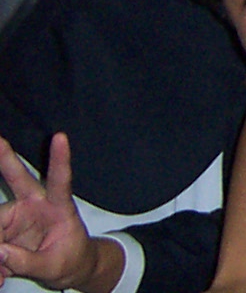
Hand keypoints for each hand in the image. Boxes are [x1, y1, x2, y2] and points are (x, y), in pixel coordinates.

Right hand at [0, 133, 121, 292]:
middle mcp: (36, 204)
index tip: (61, 137)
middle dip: (5, 158)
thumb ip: (27, 261)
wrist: (69, 267)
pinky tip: (1, 277)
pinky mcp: (5, 227)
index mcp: (59, 206)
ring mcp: (18, 214)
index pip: (60, 180)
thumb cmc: (70, 260)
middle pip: (18, 177)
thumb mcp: (54, 266)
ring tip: (1, 277)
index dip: (60, 159)